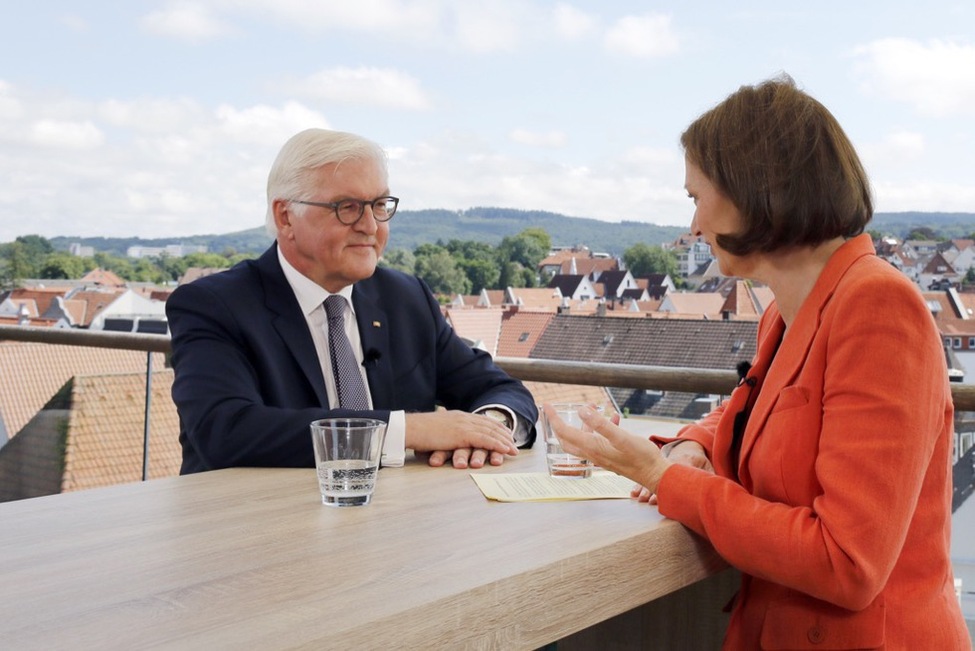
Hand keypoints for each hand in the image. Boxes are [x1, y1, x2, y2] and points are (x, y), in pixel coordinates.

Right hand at [406, 410, 517, 468]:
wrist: (409, 428)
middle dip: (503, 434)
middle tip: (514, 442)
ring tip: (514, 449)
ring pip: (490, 432)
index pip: (481, 420)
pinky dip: (497, 445)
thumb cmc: (417, 431)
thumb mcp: (435, 429)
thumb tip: (449, 437)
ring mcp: (463, 425)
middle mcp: (463, 418)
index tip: (504, 433)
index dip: (494, 426)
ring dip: (504, 441)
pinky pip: (485, 440)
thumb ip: (446, 431)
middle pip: (489, 425)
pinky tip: (505, 450)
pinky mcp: (462, 434)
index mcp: (457, 416)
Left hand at [543, 403, 669, 491]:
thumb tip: (582, 411)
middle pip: (567, 439)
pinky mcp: (611, 456)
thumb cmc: (641, 457)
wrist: (656, 475)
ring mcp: (602, 456)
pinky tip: (614, 418)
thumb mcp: (622, 438)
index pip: (565, 432)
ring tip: (593, 407)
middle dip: (559, 424)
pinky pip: (600, 440)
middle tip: (555, 411)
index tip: (545, 405)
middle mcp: (593, 453)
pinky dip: (602, 428)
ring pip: (584, 438)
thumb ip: (601, 425)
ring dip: (584, 423)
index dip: (553, 418)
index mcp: (593, 447)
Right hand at [633, 440, 711, 504]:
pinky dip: (639, 483)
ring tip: (638, 497)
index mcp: (685, 461)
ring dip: (644, 487)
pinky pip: (646, 476)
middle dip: (653, 489)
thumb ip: (712, 475)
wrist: (687, 445)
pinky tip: (633, 492)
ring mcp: (661, 465)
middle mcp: (670, 463)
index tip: (666, 494)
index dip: (671, 484)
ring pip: (651, 476)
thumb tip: (716, 488)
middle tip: (647, 500)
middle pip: (660, 476)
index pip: (677, 473)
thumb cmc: (699, 459)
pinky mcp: (656, 468)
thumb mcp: (708, 465)